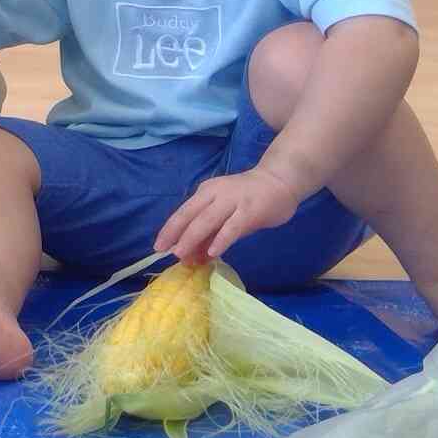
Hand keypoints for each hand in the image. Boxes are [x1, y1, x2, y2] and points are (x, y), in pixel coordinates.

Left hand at [156, 167, 300, 263]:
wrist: (280, 181)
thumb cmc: (248, 200)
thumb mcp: (225, 216)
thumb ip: (209, 234)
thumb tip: (190, 256)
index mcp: (206, 193)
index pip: (183, 212)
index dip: (169, 229)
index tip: (157, 247)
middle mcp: (215, 194)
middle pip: (190, 214)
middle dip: (175, 234)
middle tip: (163, 252)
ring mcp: (233, 201)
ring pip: (207, 220)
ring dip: (192, 237)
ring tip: (181, 254)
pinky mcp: (250, 210)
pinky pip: (232, 226)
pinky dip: (221, 239)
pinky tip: (213, 252)